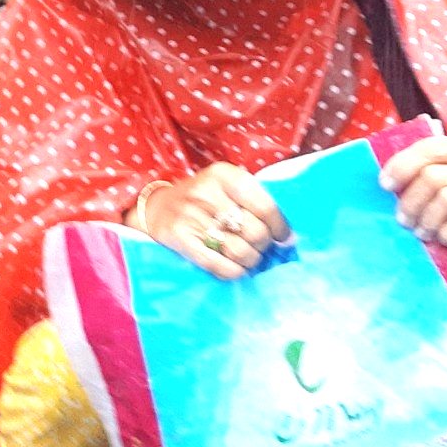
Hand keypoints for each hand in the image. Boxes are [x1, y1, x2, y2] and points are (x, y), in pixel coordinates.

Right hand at [133, 162, 287, 280]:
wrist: (157, 208)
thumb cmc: (203, 198)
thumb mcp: (225, 186)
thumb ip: (254, 202)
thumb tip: (288, 238)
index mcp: (224, 175)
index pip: (265, 206)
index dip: (280, 227)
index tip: (284, 238)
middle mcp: (207, 193)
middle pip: (255, 232)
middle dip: (263, 245)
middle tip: (259, 246)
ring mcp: (192, 217)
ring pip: (240, 251)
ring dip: (250, 260)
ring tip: (248, 257)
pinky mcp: (181, 239)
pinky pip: (219, 265)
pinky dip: (234, 272)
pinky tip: (236, 269)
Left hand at [379, 135, 446, 248]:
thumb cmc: (441, 213)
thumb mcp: (426, 188)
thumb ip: (412, 172)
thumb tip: (385, 178)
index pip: (432, 147)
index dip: (403, 165)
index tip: (385, 185)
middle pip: (433, 176)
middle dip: (411, 201)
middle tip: (403, 219)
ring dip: (427, 220)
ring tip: (422, 231)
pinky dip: (446, 233)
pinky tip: (444, 238)